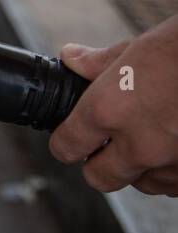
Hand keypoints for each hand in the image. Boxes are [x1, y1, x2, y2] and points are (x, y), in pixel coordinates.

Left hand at [49, 14, 177, 195]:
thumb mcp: (140, 48)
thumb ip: (101, 63)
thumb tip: (72, 60)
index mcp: (108, 110)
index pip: (66, 146)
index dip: (66, 142)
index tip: (71, 139)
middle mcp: (139, 144)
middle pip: (99, 178)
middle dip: (99, 163)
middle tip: (108, 145)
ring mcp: (174, 163)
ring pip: (144, 184)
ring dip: (143, 168)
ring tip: (154, 138)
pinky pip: (177, 185)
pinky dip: (175, 171)